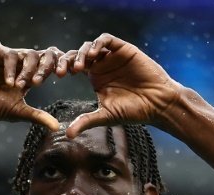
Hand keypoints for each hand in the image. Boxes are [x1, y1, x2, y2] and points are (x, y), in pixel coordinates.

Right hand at [0, 43, 69, 131]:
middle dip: (49, 66)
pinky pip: (10, 54)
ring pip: (28, 54)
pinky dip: (11, 68)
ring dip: (29, 70)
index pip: (50, 66)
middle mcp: (20, 63)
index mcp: (29, 76)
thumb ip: (37, 116)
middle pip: (43, 56)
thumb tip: (57, 127)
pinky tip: (9, 83)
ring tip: (21, 86)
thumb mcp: (17, 111)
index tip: (67, 74)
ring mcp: (8, 56)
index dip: (60, 66)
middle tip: (52, 77)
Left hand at [65, 34, 182, 137]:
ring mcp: (113, 56)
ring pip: (91, 46)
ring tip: (79, 68)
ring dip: (82, 54)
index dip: (63, 68)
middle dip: (67, 60)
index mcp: (95, 77)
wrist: (157, 104)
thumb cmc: (133, 112)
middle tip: (62, 72)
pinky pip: (107, 40)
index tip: (56, 77)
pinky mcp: (124, 49)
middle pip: (78, 54)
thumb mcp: (105, 116)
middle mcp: (102, 65)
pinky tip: (94, 55)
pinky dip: (98, 44)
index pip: (73, 66)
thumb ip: (86, 121)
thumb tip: (66, 135)